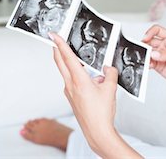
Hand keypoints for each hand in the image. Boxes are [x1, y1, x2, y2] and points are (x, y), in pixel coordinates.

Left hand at [49, 33, 118, 153]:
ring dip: (68, 62)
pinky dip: (76, 74)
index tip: (54, 34)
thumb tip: (108, 69)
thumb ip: (110, 73)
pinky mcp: (71, 97)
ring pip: (65, 71)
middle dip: (57, 49)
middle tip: (56, 39)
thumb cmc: (101, 113)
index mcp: (79, 80)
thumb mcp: (111, 88)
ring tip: (78, 57)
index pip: (67, 57)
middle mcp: (70, 85)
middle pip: (60, 62)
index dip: (61, 43)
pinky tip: (89, 78)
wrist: (97, 131)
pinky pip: (71, 81)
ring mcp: (69, 92)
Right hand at [142, 25, 165, 91]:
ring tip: (146, 60)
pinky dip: (146, 64)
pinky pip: (149, 63)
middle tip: (144, 51)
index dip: (150, 32)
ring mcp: (161, 56)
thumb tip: (155, 53)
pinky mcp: (159, 66)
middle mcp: (165, 46)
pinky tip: (148, 66)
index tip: (145, 38)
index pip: (157, 30)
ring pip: (148, 53)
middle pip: (150, 41)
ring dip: (145, 55)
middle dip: (145, 45)